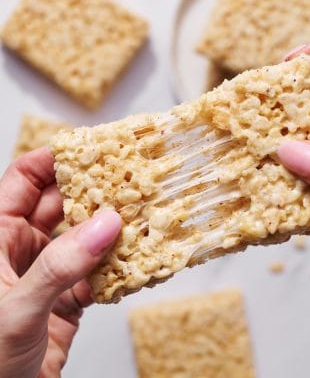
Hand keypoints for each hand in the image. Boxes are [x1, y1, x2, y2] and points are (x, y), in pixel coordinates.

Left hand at [0, 148, 121, 377]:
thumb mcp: (14, 311)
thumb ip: (60, 265)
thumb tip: (106, 223)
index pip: (23, 181)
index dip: (56, 158)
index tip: (96, 145)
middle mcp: (19, 253)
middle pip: (62, 203)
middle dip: (98, 188)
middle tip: (135, 175)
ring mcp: (45, 277)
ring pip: (85, 237)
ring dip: (115, 227)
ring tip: (148, 210)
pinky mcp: (66, 305)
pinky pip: (99, 273)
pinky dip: (122, 266)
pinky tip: (142, 258)